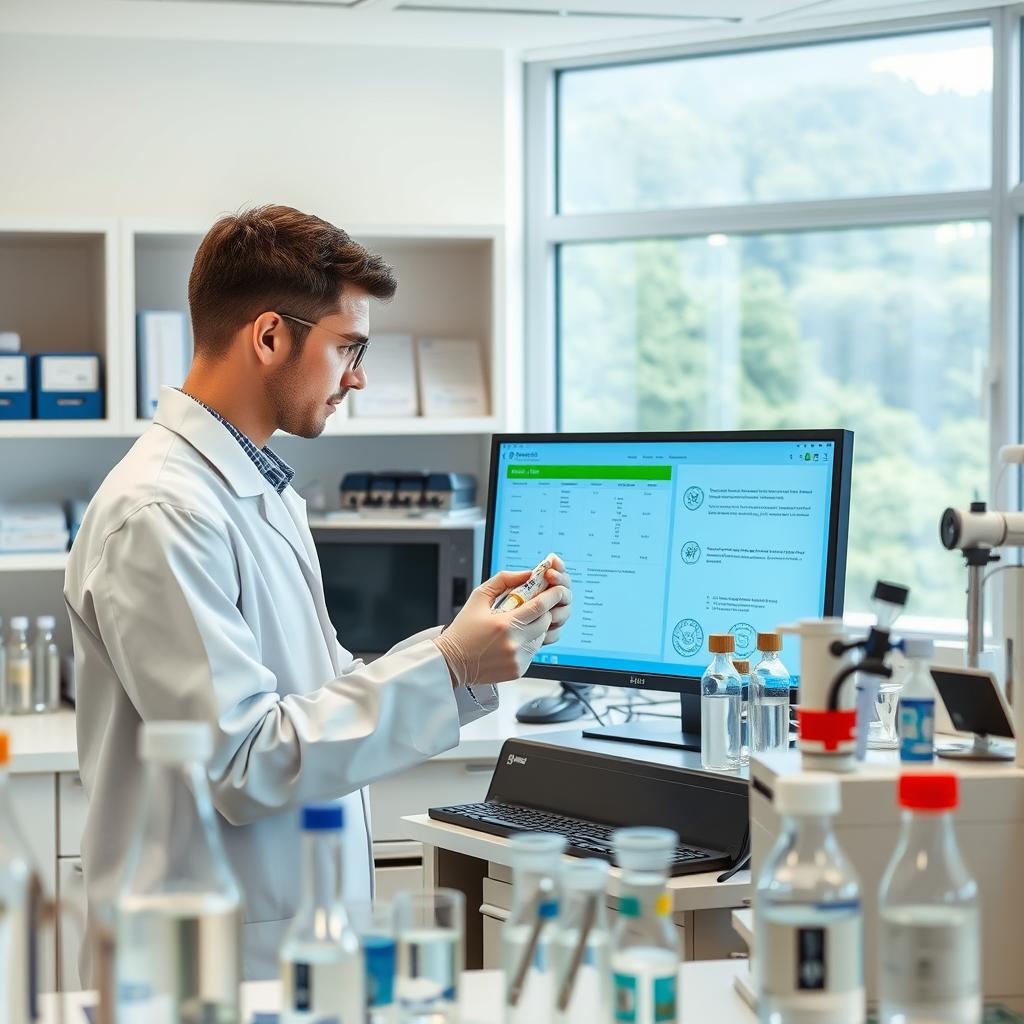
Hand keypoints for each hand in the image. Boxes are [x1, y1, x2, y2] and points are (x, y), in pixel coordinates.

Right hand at [433, 557, 572, 685]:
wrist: (451, 661)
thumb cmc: (463, 629)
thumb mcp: (478, 597)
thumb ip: (503, 581)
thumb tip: (527, 574)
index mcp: (505, 624)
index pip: (540, 606)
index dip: (553, 595)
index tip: (557, 588)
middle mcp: (514, 643)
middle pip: (546, 621)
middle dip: (545, 611)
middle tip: (535, 605)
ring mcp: (518, 659)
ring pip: (542, 637)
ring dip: (537, 627)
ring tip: (519, 624)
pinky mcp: (519, 670)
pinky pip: (534, 652)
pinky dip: (529, 643)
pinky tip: (513, 640)